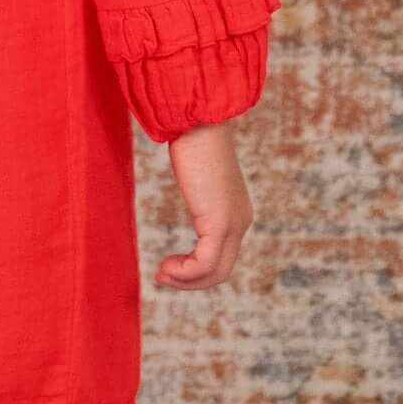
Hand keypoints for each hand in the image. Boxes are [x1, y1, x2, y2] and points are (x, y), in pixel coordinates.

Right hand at [155, 119, 252, 289]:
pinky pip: (205, 263)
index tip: (167, 267)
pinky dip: (185, 271)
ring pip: (215, 272)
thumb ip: (198, 192)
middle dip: (189, 281)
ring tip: (162, 273)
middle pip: (221, 271)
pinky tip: (166, 266)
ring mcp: (234, 223)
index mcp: (236, 213)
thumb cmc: (193, 140)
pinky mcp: (220, 222)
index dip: (193, 271)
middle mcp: (241, 221)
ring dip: (185, 279)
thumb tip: (188, 193)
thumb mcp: (197, 175)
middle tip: (161, 277)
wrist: (198, 122)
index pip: (221, 257)